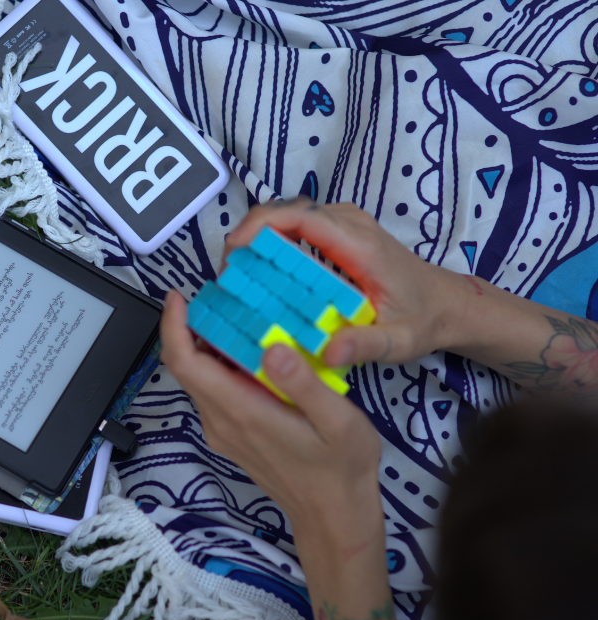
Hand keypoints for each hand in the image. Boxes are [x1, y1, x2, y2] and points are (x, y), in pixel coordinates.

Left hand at [159, 290, 382, 534]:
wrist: (333, 515)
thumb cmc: (340, 469)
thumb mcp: (337, 421)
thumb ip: (304, 384)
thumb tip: (274, 348)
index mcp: (242, 412)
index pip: (186, 364)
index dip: (174, 327)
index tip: (178, 298)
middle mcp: (222, 421)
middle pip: (185, 367)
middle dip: (188, 327)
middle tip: (216, 295)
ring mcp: (224, 430)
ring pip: (198, 379)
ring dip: (205, 345)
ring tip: (236, 314)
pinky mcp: (232, 434)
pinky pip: (213, 392)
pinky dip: (220, 365)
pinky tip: (250, 350)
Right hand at [224, 198, 459, 366]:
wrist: (447, 303)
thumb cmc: (422, 319)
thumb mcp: (398, 341)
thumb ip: (364, 345)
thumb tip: (328, 352)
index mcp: (358, 244)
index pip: (300, 217)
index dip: (260, 227)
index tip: (234, 251)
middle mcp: (349, 224)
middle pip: (285, 211)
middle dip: (249, 235)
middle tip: (229, 274)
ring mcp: (342, 223)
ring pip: (287, 215)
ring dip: (257, 238)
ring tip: (239, 275)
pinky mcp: (338, 231)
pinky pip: (296, 226)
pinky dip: (272, 242)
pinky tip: (261, 273)